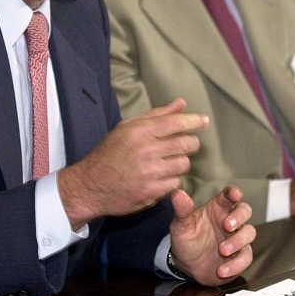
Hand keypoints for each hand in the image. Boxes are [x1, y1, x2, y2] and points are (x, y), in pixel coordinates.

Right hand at [58, 98, 207, 228]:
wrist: (90, 185)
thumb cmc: (109, 152)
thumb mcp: (127, 127)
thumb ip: (156, 115)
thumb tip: (181, 103)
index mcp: (139, 131)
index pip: (176, 122)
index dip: (194, 121)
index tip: (204, 121)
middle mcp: (146, 150)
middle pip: (186, 143)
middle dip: (190, 143)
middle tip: (185, 145)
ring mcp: (149, 172)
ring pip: (184, 164)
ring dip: (180, 162)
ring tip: (167, 162)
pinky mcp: (151, 192)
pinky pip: (176, 183)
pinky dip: (172, 179)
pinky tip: (160, 177)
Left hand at [168, 185, 254, 286]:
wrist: (187, 266)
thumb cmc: (186, 240)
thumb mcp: (181, 226)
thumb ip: (182, 210)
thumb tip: (177, 194)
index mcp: (217, 209)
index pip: (228, 195)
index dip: (233, 193)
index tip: (235, 194)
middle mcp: (230, 221)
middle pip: (245, 210)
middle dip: (239, 217)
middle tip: (227, 226)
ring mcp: (237, 238)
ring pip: (249, 233)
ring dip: (238, 242)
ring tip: (222, 250)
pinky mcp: (240, 256)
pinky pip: (246, 258)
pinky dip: (236, 264)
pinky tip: (222, 270)